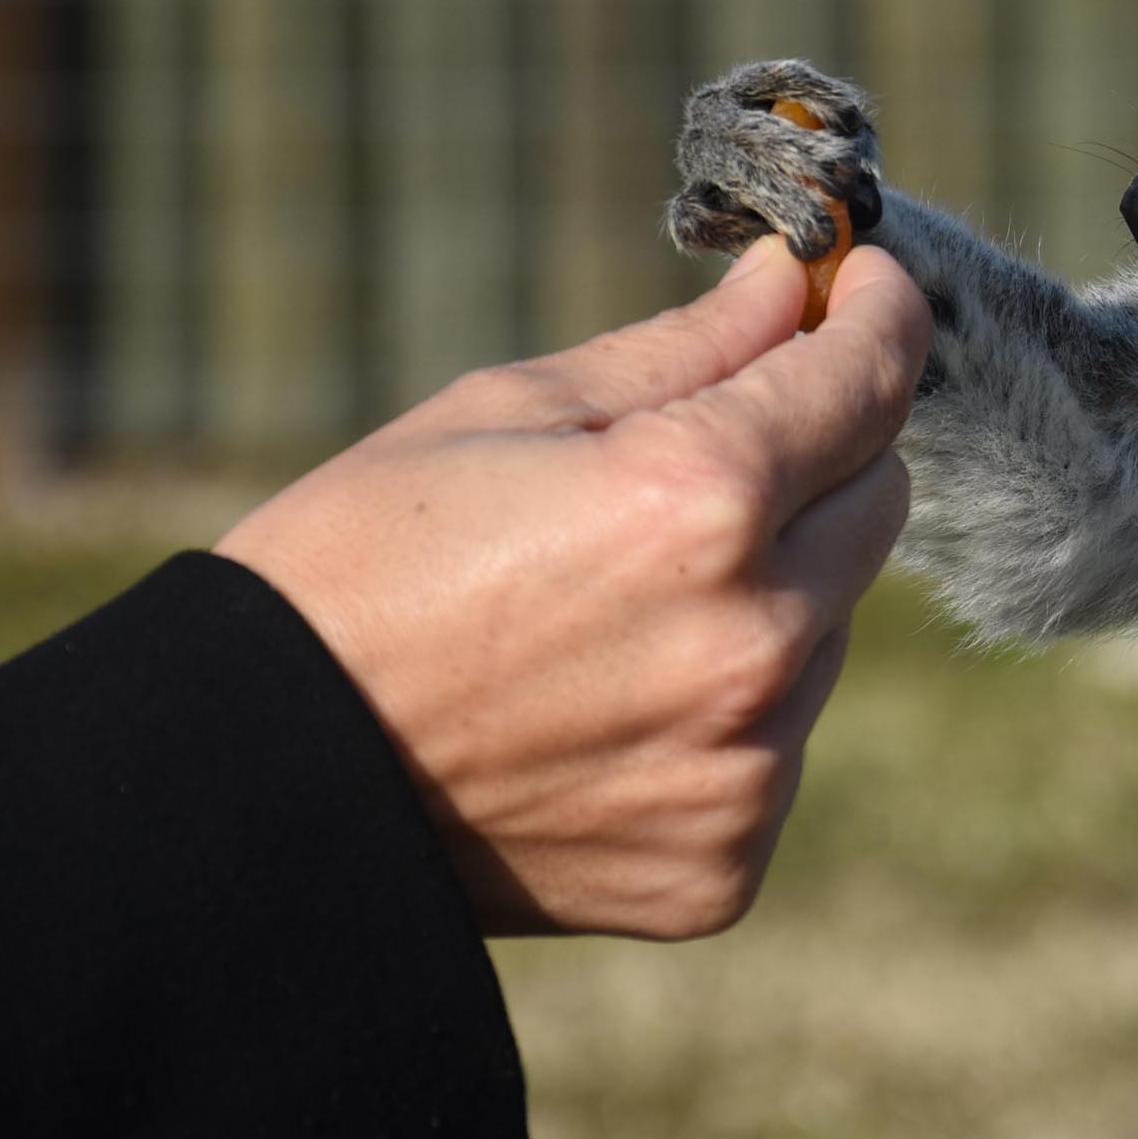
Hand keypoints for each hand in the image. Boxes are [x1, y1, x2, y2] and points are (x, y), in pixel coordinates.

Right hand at [215, 236, 931, 939]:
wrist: (254, 785)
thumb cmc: (361, 566)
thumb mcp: (507, 411)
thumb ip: (687, 349)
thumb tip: (799, 284)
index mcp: (700, 499)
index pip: (868, 383)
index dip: (883, 319)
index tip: (875, 289)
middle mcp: (754, 634)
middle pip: (879, 500)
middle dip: (825, 453)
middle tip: (726, 445)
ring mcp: (750, 758)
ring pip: (829, 623)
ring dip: (771, 589)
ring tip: (613, 605)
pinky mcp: (730, 854)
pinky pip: (777, 741)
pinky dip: (725, 709)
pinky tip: (606, 705)